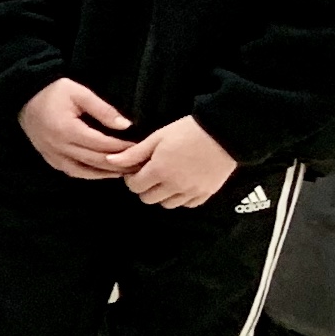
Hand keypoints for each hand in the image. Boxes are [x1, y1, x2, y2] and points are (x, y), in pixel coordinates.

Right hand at [19, 78, 140, 180]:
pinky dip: (89, 174)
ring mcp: (52, 154)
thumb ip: (103, 110)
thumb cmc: (53, 92)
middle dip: (119, 164)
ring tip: (124, 172)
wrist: (23, 97)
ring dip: (105, 174)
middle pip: (95, 161)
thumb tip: (126, 126)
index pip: (102, 144)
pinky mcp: (49, 158)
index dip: (122, 148)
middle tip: (139, 164)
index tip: (141, 147)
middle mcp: (59, 146)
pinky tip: (102, 173)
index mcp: (67, 130)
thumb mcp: (80, 93)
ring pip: (83, 171)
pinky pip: (71, 171)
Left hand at [121, 116, 237, 210]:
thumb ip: (134, 153)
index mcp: (159, 171)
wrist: (224, 132)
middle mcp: (174, 186)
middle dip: (145, 187)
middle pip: (148, 199)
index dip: (132, 178)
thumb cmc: (188, 131)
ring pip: (168, 204)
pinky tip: (183, 184)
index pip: (135, 187)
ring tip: (168, 178)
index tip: (137, 169)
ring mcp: (191, 191)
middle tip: (151, 173)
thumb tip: (109, 161)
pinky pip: (188, 204)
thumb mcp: (157, 138)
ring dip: (163, 194)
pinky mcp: (207, 193)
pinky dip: (182, 198)